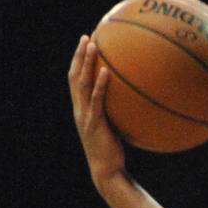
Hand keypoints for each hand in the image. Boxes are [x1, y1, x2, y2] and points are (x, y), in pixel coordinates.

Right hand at [68, 35, 125, 190]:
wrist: (106, 170)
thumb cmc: (112, 149)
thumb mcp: (113, 125)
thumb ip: (116, 110)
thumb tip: (133, 96)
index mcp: (81, 108)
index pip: (75, 79)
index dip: (77, 60)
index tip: (84, 42)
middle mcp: (79, 109)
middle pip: (74, 77)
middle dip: (79, 56)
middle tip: (86, 37)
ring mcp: (84, 116)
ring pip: (82, 85)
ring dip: (86, 64)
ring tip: (93, 46)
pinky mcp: (93, 124)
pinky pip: (96, 101)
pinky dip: (100, 86)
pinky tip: (106, 72)